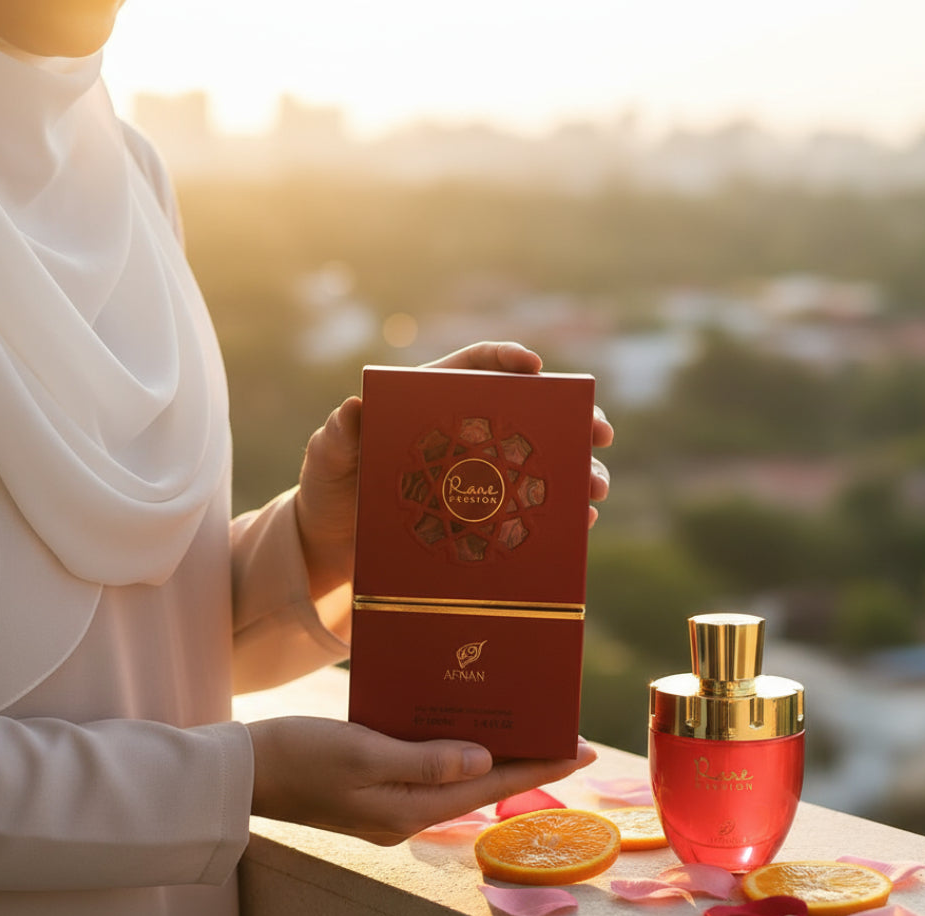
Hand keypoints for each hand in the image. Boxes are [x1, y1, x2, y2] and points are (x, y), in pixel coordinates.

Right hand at [247, 715, 597, 844]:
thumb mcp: (362, 753)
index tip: (582, 749)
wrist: (240, 771)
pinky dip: (452, 752)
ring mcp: (388, 805)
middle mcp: (405, 814)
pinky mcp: (372, 790)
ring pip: (455, 779)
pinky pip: (427, 772)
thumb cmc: (296, 756)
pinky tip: (461, 731)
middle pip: (480, 785)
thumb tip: (483, 761)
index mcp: (407, 810)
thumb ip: (425, 760)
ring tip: (526, 731)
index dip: (540, 766)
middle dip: (525, 762)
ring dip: (492, 756)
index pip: (490, 785)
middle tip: (565, 736)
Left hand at [294, 341, 614, 598]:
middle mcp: (461, 435)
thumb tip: (353, 408)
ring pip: (537, 464)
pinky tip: (582, 520)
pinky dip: (557, 513)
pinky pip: (528, 509)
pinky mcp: (480, 516)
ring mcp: (475, 476)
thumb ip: (338, 434)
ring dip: (574, 472)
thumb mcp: (327, 458)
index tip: (535, 367)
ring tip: (594, 486)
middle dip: (568, 419)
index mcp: (429, 404)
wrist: (330, 546)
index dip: (506, 360)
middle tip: (598, 432)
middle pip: (524, 415)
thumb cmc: (328, 488)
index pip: (473, 368)